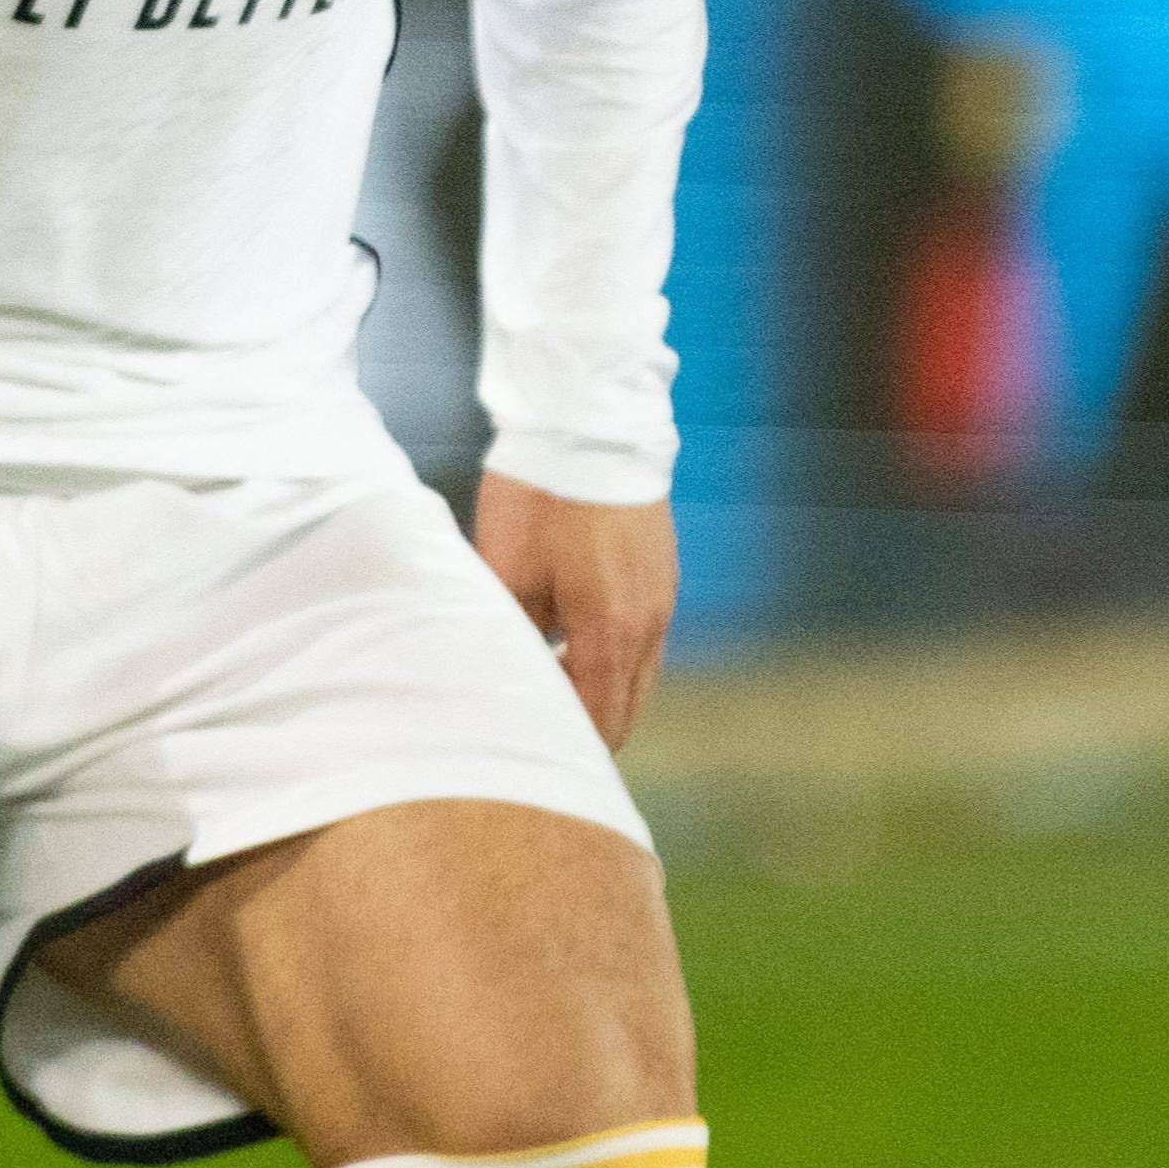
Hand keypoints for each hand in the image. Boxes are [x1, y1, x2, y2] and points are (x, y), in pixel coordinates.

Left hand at [473, 476, 677, 748]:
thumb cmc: (540, 496)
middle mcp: (650, 624)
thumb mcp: (508, 572)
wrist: (591, 421)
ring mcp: (664, 597)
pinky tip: (573, 634)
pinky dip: (614, 654)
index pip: (599, 723)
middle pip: (627, 709)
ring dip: (601, 688)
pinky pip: (646, 639)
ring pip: (640, 675)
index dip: (564, 745)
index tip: (525, 746)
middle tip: (534, 723)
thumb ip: (512, 638)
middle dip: (586, 726)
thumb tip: (504, 681)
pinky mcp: (664, 572)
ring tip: (548, 678)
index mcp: (612, 633)